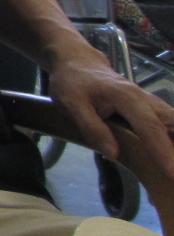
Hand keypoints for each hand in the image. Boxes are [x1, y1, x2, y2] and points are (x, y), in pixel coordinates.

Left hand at [46, 54, 173, 180]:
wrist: (77, 62)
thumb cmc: (73, 83)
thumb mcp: (71, 104)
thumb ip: (92, 128)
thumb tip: (114, 153)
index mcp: (127, 98)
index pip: (150, 127)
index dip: (162, 150)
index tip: (172, 172)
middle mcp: (145, 100)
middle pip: (173, 124)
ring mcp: (150, 103)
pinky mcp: (150, 109)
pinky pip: (168, 124)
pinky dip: (173, 138)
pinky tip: (170, 156)